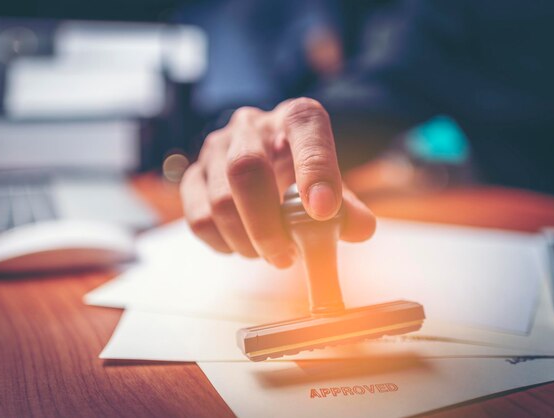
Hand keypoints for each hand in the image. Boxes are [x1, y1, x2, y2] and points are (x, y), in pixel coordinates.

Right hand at [180, 98, 375, 267]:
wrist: (265, 163)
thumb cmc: (302, 175)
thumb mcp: (331, 185)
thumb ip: (348, 207)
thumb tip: (360, 229)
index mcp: (294, 118)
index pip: (305, 128)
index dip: (314, 169)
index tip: (323, 212)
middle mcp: (251, 126)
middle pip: (245, 169)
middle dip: (267, 225)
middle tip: (286, 257)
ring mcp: (215, 149)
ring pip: (219, 200)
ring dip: (247, 241)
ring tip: (271, 254)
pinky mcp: (193, 176)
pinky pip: (198, 219)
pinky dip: (223, 244)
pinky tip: (244, 246)